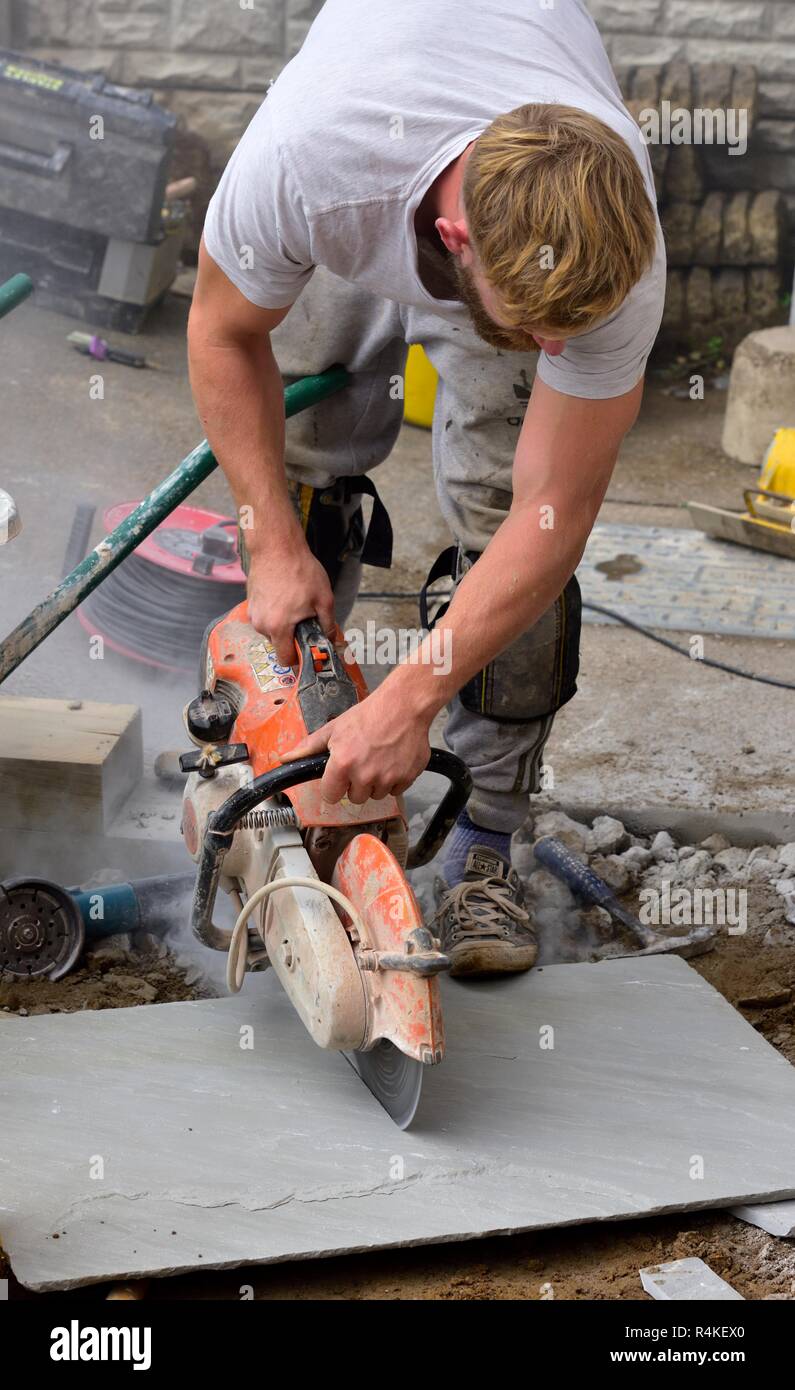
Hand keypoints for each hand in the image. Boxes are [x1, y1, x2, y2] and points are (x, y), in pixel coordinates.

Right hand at [246, 535, 334, 665]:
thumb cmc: (300, 570)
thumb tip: (331, 640)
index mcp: (279, 628)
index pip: (285, 660)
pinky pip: (265, 617)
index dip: (299, 658)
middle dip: (292, 637)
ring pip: (271, 630)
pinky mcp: (251, 603)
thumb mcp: (324, 598)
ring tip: (294, 603)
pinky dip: (275, 612)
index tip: (308, 649)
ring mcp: (254, 614)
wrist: (276, 546)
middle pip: (279, 644)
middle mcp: (262, 625)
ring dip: (283, 624)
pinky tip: (284, 596)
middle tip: (305, 619)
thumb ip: (328, 624)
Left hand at [283, 682, 431, 803]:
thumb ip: (309, 748)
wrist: (404, 705)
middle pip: (355, 797)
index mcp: (343, 764)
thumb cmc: (370, 714)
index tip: (339, 778)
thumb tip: (284, 759)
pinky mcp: (406, 778)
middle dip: (356, 784)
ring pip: (376, 795)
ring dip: (376, 783)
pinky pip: (395, 791)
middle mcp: (364, 775)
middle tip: (362, 762)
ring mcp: (387, 778)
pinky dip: (395, 780)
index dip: (334, 786)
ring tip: (378, 759)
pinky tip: (392, 761)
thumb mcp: (335, 728)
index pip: (331, 796)